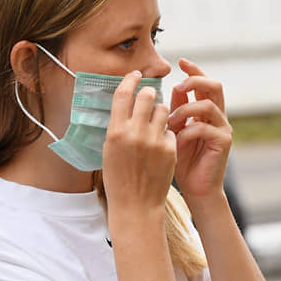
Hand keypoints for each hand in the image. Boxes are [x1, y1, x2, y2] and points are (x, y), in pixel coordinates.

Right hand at [102, 71, 176, 213]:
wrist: (136, 205)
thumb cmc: (118, 179)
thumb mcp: (109, 150)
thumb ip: (118, 126)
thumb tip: (127, 104)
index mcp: (115, 132)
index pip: (124, 94)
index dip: (130, 80)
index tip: (135, 75)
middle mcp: (135, 133)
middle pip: (147, 96)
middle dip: (148, 94)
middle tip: (148, 97)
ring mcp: (154, 141)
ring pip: (163, 109)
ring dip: (159, 112)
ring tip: (155, 123)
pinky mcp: (170, 149)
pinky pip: (170, 129)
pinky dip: (166, 133)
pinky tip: (160, 146)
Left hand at [167, 59, 232, 204]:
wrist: (196, 189)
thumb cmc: (183, 161)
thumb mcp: (176, 131)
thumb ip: (177, 110)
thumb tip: (173, 87)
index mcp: (207, 112)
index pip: (204, 84)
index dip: (194, 70)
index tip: (180, 61)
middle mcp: (219, 117)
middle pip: (215, 86)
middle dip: (195, 81)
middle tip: (178, 85)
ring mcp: (223, 129)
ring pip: (207, 105)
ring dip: (185, 110)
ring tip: (169, 122)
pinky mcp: (223, 142)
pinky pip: (203, 127)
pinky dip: (186, 131)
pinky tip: (176, 141)